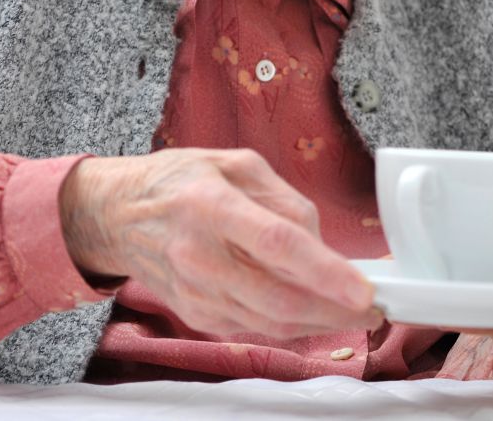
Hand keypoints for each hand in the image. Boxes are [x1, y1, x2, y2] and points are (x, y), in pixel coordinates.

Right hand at [60, 148, 381, 337]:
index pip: (277, 245)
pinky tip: (314, 313)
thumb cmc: (181, 181)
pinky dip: (289, 325)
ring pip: (269, 322)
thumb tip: (321, 242)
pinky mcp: (195, 314)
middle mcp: (200, 255)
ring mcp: (195, 292)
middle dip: (335, 311)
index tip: (363, 290)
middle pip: (278, 298)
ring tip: (354, 312)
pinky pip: (253, 327)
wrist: (118, 215)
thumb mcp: (238, 164)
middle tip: (375, 309)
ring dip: (319, 323)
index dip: (325, 272)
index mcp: (212, 205)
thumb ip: (285, 200)